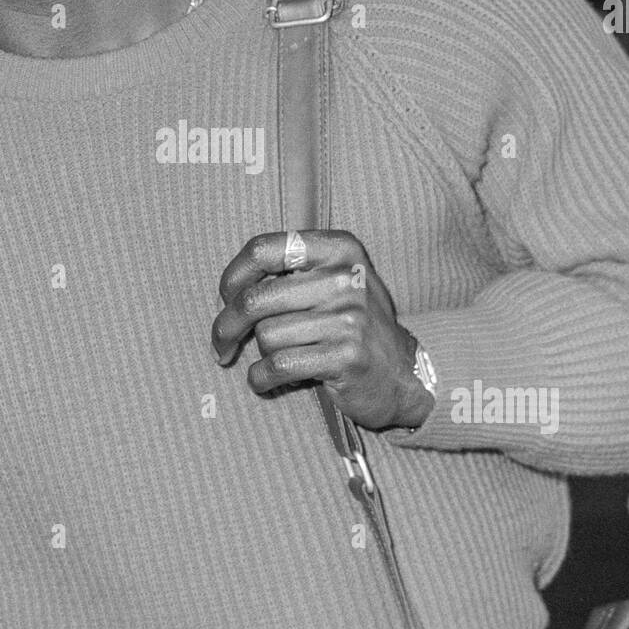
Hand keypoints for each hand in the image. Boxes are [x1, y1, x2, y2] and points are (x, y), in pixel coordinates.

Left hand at [211, 230, 431, 431]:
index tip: (226, 298)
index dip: (233, 276)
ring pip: (266, 335)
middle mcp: (345, 277)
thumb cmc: (355, 325)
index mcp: (338, 248)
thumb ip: (289, 273)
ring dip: (259, 356)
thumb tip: (228, 289)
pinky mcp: (346, 356)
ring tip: (276, 361)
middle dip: (227, 327)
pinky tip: (268, 381)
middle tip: (221, 344)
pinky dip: (262, 379)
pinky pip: (278, 366)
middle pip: (255, 299)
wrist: (406, 372)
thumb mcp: (334, 280)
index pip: (262, 249)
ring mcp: (348, 317)